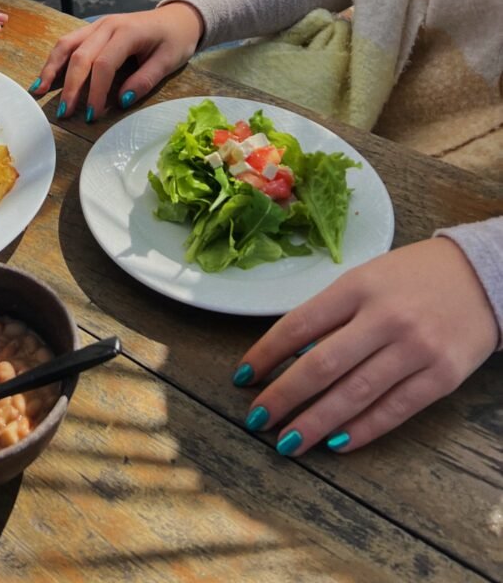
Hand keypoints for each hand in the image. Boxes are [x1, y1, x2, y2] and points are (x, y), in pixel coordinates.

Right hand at [31, 2, 203, 118]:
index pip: (104, 64)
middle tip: (64, 113)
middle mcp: (107, 26)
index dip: (96, 91)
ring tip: (39, 91)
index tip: (92, 115)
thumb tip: (122, 101)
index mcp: (127, 32)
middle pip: (80, 56)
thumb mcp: (169, 61)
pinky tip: (46, 77)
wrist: (178, 16)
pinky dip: (55, 60)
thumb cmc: (175, 39)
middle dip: (70, 86)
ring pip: (67, 45)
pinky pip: (69, 43)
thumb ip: (145, 80)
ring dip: (52, 69)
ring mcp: (98, 25)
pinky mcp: (93, 29)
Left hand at [234, 239, 497, 454]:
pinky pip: (395, 410)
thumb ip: (331, 312)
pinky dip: (363, 430)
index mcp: (357, 286)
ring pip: (355, 394)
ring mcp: (415, 348)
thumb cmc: (410, 278)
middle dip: (283, 396)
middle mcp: (384, 317)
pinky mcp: (442, 376)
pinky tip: (336, 444)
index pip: (299, 324)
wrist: (480, 277)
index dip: (266, 354)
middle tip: (256, 420)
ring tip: (287, 442)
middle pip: (322, 364)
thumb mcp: (365, 279)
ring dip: (316, 423)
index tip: (242, 377)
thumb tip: (290, 355)